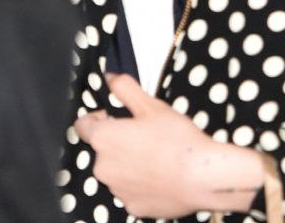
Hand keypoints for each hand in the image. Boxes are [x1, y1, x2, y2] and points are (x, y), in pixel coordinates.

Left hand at [74, 74, 262, 217]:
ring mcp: (116, 189)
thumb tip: (110, 78)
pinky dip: (142, 183)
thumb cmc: (177, 139)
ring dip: (130, 163)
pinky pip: (132, 191)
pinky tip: (163, 174)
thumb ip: (125, 89)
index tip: (118, 116)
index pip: (83, 125)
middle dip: (119, 142)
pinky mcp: (132, 206)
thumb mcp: (152, 105)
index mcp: (104, 139)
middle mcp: (102, 166)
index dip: (100, 117)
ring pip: (118, 171)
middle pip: (103, 150)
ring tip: (159, 155)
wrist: (201, 176)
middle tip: (147, 135)